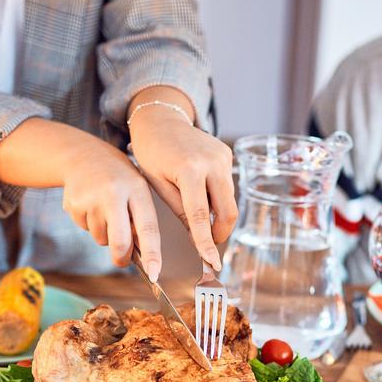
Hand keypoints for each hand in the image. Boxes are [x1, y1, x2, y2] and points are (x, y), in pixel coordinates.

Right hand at [57, 138, 162, 278]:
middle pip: (119, 242)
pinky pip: (85, 229)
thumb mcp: (137, 188)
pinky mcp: (73, 204)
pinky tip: (91, 205)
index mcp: (136, 189)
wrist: (82, 154)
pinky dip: (90, 224)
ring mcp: (91, 199)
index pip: (148, 228)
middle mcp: (113, 193)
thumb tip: (144, 255)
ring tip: (105, 209)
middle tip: (122, 259)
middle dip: (121, 258)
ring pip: (101, 238)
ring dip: (105, 233)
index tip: (154, 274)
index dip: (152, 254)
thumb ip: (141, 218)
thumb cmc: (118, 176)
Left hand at [128, 93, 236, 272]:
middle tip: (207, 243)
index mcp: (189, 169)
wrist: (160, 119)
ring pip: (229, 200)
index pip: (201, 216)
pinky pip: (226, 186)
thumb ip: (181, 211)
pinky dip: (216, 198)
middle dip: (219, 232)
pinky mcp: (227, 155)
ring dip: (217, 215)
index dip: (207, 242)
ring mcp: (223, 157)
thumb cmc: (151, 153)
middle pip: (228, 211)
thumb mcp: (159, 185)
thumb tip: (197, 238)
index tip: (212, 262)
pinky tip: (199, 192)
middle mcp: (212, 162)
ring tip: (197, 214)